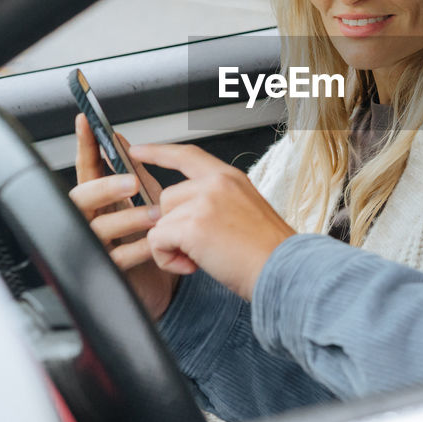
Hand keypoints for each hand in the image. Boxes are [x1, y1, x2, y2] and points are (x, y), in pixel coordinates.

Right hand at [68, 114, 177, 319]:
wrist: (161, 284)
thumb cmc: (147, 239)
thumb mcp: (142, 199)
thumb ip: (131, 172)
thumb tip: (121, 140)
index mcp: (98, 200)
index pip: (86, 168)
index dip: (85, 145)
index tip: (86, 123)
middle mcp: (89, 221)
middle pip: (78, 199)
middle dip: (103, 187)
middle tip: (130, 181)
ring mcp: (95, 247)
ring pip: (96, 228)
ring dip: (127, 217)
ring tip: (154, 214)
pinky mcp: (107, 273)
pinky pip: (117, 258)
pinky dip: (138, 248)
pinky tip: (155, 242)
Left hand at [131, 144, 295, 301]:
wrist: (284, 271)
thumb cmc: (269, 252)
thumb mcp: (245, 213)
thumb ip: (213, 205)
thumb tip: (182, 217)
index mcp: (230, 178)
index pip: (187, 155)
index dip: (159, 152)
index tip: (138, 151)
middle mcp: (216, 183)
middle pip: (167, 198)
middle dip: (175, 226)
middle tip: (202, 248)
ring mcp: (204, 202)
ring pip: (160, 221)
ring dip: (173, 245)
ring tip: (202, 258)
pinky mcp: (193, 225)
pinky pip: (157, 240)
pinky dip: (168, 259)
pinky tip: (192, 266)